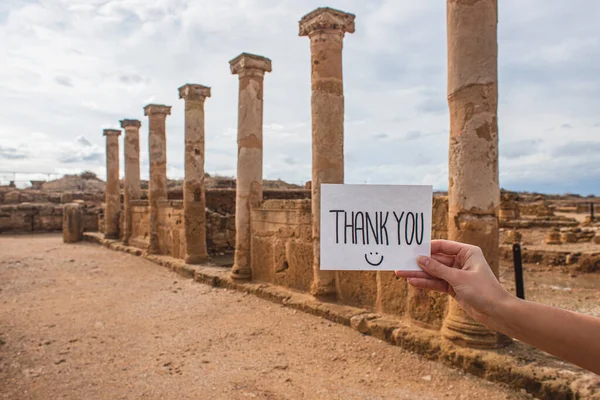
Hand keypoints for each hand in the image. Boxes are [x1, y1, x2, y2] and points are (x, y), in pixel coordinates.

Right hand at [395, 240, 512, 329]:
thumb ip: (437, 269)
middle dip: (420, 263)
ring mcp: (457, 275)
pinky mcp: (454, 287)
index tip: (411, 249)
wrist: (497, 312)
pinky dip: (426, 283)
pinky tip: (413, 282)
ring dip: (419, 274)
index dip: (427, 248)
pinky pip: (437, 283)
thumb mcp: (458, 278)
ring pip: (434, 273)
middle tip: (402, 263)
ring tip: (402, 273)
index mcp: (467, 252)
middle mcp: (461, 261)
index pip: (442, 246)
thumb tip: (420, 259)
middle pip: (436, 260)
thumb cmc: (484, 291)